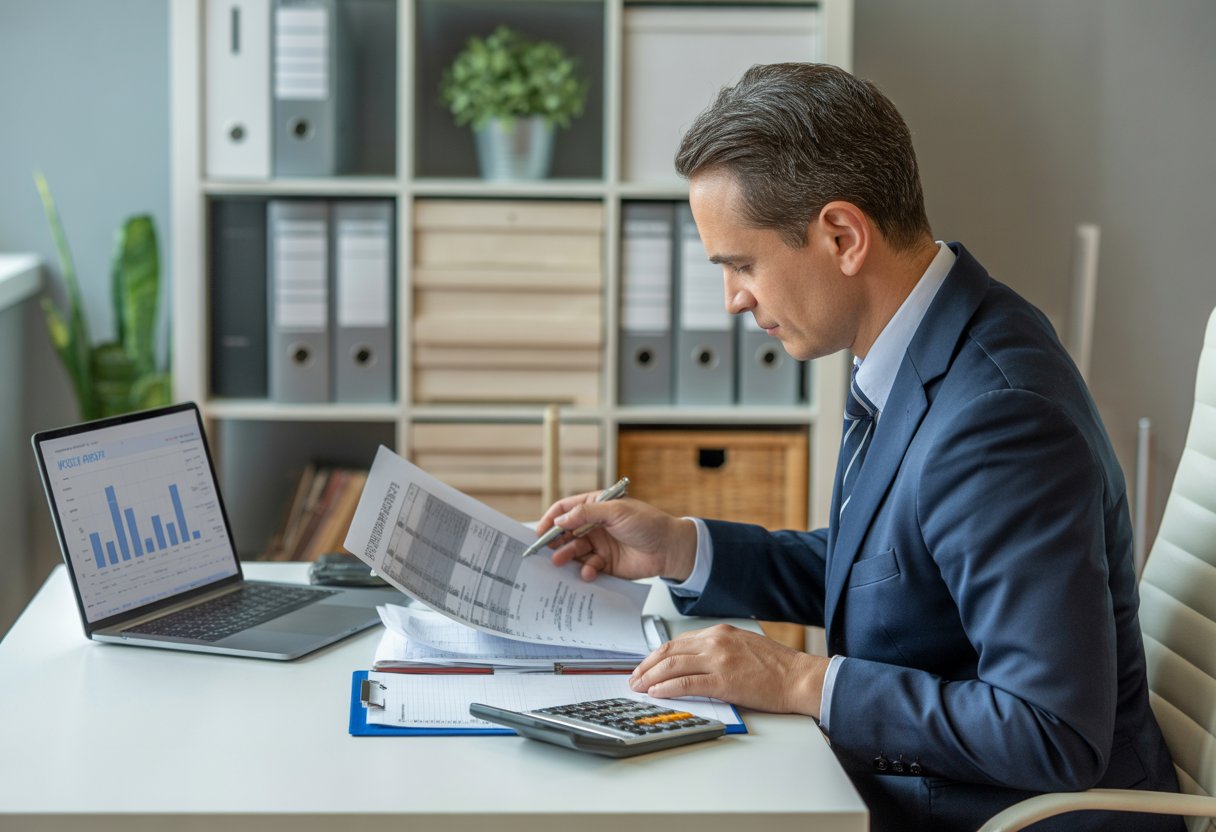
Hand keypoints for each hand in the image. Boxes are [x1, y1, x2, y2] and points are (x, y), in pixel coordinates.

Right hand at [534, 494, 695, 582]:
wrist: (670, 549)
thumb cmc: (648, 523)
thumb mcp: (616, 511)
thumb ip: (587, 513)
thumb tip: (561, 519)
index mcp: (596, 506)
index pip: (566, 509)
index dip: (551, 519)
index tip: (539, 531)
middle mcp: (594, 526)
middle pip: (565, 533)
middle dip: (554, 542)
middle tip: (544, 551)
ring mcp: (599, 545)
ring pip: (574, 552)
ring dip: (566, 557)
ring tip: (560, 562)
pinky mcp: (605, 564)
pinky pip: (588, 568)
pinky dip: (585, 571)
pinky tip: (589, 572)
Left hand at [628, 624, 828, 716]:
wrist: (799, 677)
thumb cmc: (777, 666)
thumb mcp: (743, 646)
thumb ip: (718, 649)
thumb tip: (693, 663)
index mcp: (720, 632)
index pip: (677, 642)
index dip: (656, 655)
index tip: (645, 666)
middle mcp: (716, 641)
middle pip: (669, 652)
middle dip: (646, 666)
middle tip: (634, 678)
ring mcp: (719, 660)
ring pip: (672, 666)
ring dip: (650, 678)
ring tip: (639, 688)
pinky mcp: (723, 680)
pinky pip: (686, 684)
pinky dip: (667, 688)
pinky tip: (656, 693)